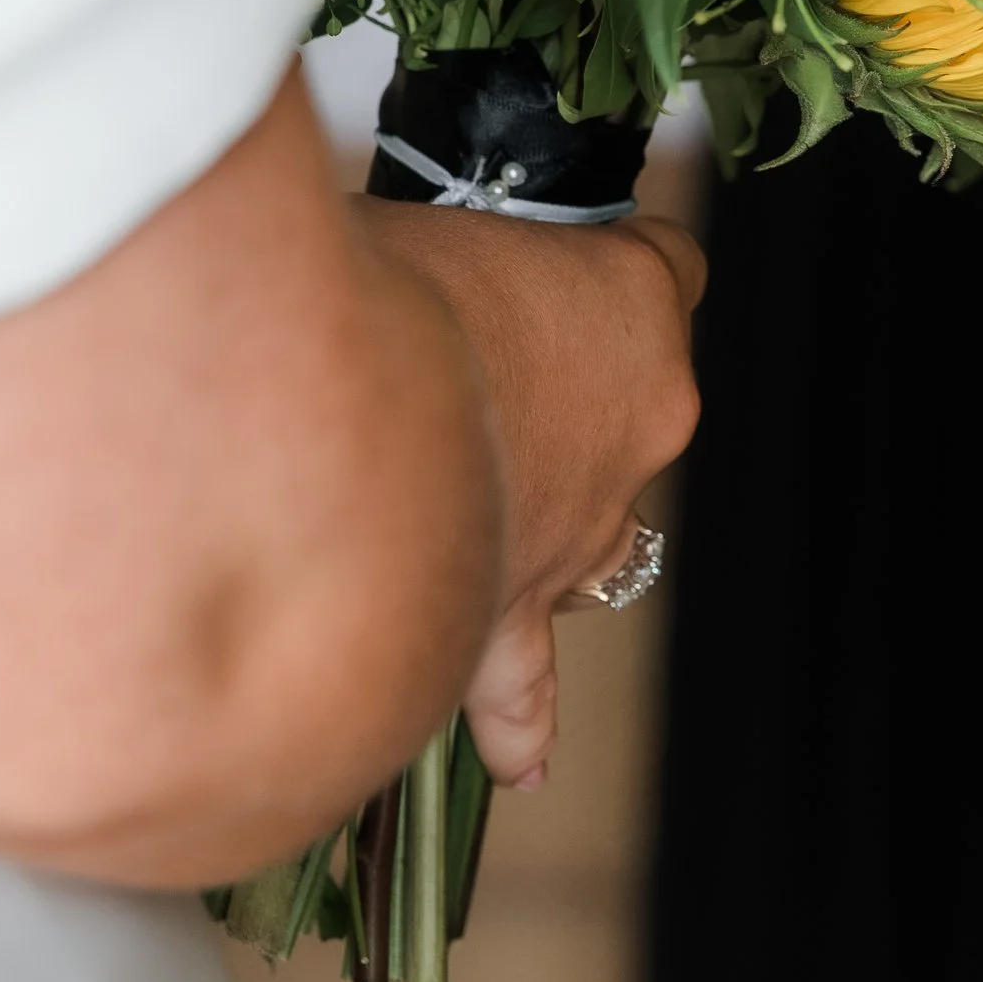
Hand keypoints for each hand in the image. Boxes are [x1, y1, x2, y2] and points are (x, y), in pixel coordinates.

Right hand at [353, 198, 703, 786]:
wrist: (316, 407)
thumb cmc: (358, 277)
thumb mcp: (418, 223)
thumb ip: (440, 257)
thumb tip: (385, 271)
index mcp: (630, 302)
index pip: (666, 266)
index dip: (599, 264)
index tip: (545, 265)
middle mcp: (636, 425)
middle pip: (626, 407)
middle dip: (551, 398)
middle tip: (445, 377)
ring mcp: (581, 531)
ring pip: (599, 538)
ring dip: (547, 526)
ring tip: (486, 523)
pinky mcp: (509, 618)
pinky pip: (526, 682)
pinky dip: (522, 718)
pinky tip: (526, 758)